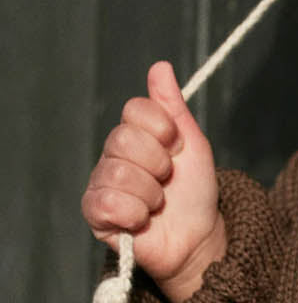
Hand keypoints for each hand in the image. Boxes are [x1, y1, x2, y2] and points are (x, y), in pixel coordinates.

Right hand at [81, 61, 224, 302]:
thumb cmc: (194, 190)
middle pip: (125, 139)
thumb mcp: (192, 143)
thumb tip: (160, 66)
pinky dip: (135, 213)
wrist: (197, 236)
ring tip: (158, 202)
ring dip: (151, 193)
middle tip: (168, 179)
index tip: (178, 147)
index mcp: (135, 133)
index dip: (164, 129)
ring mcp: (102, 182)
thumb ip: (173, 106)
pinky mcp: (95, 214)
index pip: (135, 109)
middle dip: (159, 163)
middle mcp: (113, 154)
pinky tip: (142, 220)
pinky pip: (106, 202)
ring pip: (119, 173)